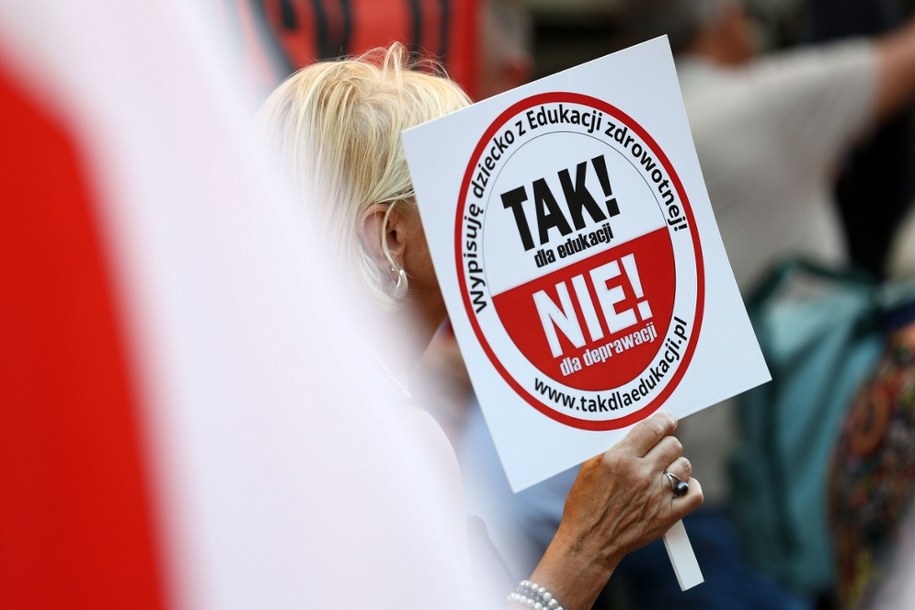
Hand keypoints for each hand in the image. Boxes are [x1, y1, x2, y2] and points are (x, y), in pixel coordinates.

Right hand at [525, 412, 702, 609]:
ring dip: (675, 465)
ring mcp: (657, 496)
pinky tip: (679, 485)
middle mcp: (641, 475)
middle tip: (660, 449)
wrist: (589, 542)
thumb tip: (636, 431)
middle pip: (672, 444)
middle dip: (666, 443)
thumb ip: (614, 447)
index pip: (653, 428)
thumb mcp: (591, 467)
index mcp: (620, 459)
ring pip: (684, 466)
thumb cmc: (585, 504)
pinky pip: (694, 493)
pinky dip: (689, 487)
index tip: (666, 421)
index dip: (663, 421)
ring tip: (663, 471)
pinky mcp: (667, 515)